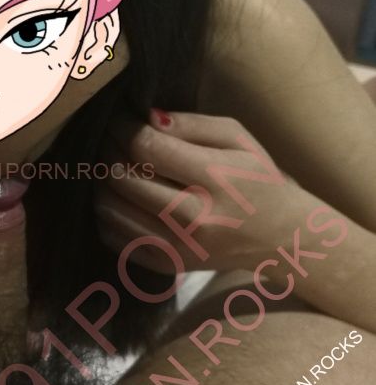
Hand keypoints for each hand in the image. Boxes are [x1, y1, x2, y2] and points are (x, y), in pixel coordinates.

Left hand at [95, 109, 311, 274]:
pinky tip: (119, 196)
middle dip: (108, 151)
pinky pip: (113, 237)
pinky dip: (106, 212)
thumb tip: (147, 118)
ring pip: (110, 209)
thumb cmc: (258, 179)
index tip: (118, 118)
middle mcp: (194, 218)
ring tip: (113, 165)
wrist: (282, 238)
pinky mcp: (166, 266)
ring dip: (102, 181)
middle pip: (122, 178)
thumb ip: (191, 124)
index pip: (147, 148)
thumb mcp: (237, 139)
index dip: (122, 129)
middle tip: (110, 138)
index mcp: (215, 180)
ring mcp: (177, 248)